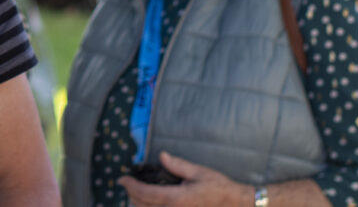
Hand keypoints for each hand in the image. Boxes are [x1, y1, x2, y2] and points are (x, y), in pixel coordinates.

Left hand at [117, 152, 252, 206]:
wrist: (235, 204)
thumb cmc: (219, 188)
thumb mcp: (198, 172)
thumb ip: (178, 165)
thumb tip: (161, 156)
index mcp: (176, 198)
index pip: (145, 193)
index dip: (130, 186)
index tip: (122, 179)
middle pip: (142, 206)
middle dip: (131, 195)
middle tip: (128, 184)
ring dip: (139, 204)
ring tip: (136, 193)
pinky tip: (150, 202)